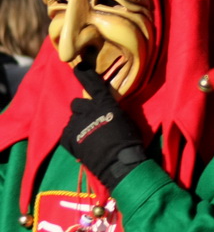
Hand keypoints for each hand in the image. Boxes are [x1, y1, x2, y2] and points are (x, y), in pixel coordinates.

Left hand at [59, 63, 146, 190]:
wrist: (120, 164)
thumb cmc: (129, 142)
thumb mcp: (125, 120)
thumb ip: (111, 111)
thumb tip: (105, 110)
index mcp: (104, 104)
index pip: (93, 84)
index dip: (85, 75)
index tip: (77, 67)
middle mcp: (87, 110)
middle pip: (77, 104)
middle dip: (83, 111)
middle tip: (93, 122)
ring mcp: (75, 124)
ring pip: (73, 120)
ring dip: (79, 125)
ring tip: (90, 138)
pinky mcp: (68, 139)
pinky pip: (67, 134)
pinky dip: (74, 138)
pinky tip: (85, 146)